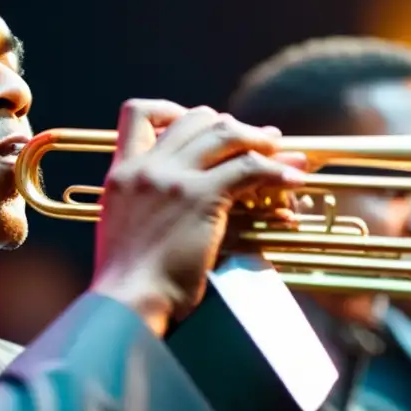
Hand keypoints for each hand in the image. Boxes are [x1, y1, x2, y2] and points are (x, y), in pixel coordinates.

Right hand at [90, 100, 306, 334]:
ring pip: (226, 133)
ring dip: (260, 140)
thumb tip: (163, 206)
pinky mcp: (201, 197)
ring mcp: (174, 179)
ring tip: (282, 155)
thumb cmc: (125, 282)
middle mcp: (147, 167)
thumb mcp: (119, 230)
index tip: (197, 127)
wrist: (126, 301)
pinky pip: (249, 168)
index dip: (174, 110)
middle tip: (256, 142)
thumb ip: (138, 206)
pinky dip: (276, 171)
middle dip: (230, 126)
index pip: (139, 113)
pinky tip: (291, 181)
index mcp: (121, 173)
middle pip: (195, 118)